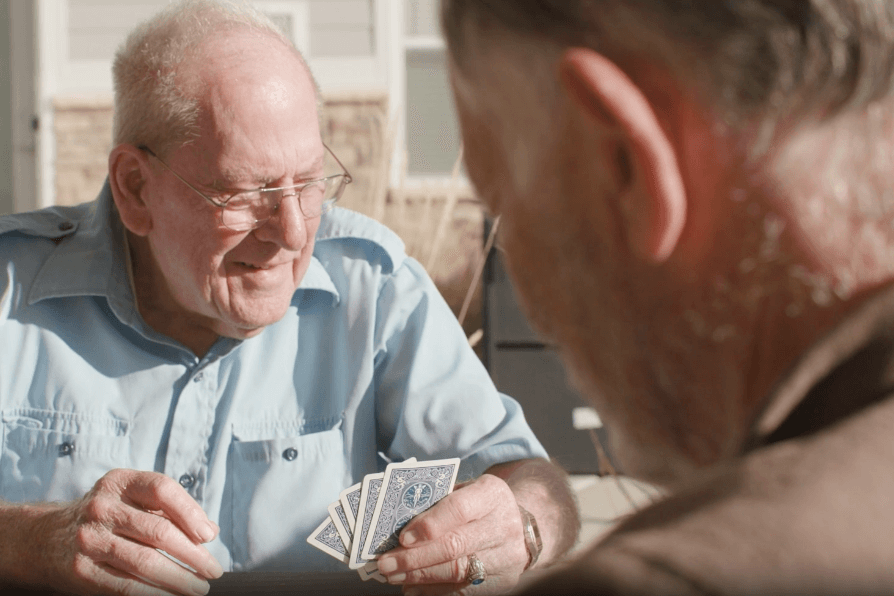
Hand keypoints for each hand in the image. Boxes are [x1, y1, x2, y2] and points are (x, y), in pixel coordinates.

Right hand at [33, 468, 222, 594]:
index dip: (191, 512)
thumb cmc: (107, 516)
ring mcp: (90, 538)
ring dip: (179, 578)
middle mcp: (102, 506)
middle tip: (213, 570)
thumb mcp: (132, 499)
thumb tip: (209, 531)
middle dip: (193, 554)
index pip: (163, 490)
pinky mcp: (82, 570)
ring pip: (146, 561)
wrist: (47, 538)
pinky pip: (125, 585)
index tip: (209, 536)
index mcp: (120, 482)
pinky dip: (154, 593)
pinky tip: (172, 595)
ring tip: (200, 588)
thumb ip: (170, 510)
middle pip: (159, 531)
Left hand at [376, 473, 528, 594]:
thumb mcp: (466, 492)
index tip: (403, 538)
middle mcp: (504, 525)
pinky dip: (435, 591)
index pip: (459, 509)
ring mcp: (508, 556)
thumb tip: (397, 526)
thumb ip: (438, 503)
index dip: (430, 524)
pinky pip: (465, 590)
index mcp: (492, 494)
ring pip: (458, 571)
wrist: (521, 527)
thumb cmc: (480, 506)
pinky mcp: (504, 581)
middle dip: (416, 558)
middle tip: (386, 563)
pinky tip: (413, 588)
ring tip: (394, 576)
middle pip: (456, 545)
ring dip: (420, 577)